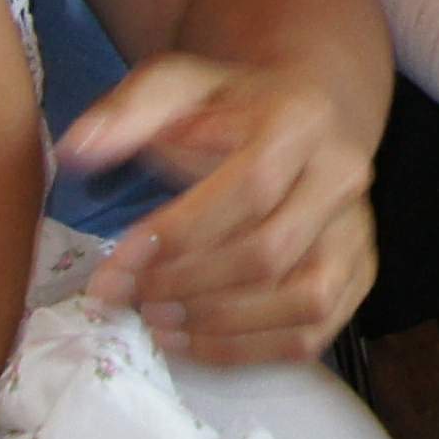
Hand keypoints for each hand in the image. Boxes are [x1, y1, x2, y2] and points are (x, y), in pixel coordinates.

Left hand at [65, 53, 377, 363]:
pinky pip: (312, 333)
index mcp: (303, 120)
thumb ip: (127, 112)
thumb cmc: (224, 109)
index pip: (251, 186)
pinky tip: (191, 340)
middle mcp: (345, 175)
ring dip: (219, 325)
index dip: (181, 233)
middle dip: (188, 284)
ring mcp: (359, 231)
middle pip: (272, 251)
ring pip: (303, 300)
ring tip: (156, 321)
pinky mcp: (359, 277)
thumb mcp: (175, 88)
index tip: (116, 262)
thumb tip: (79, 149)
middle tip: (128, 297)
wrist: (296, 121)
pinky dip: (248, 350)